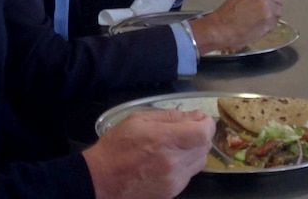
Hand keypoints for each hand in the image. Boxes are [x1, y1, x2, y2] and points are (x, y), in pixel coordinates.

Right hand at [83, 109, 213, 198]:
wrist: (101, 180)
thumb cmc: (117, 145)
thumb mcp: (139, 120)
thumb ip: (170, 116)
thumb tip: (195, 116)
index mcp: (165, 140)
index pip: (204, 133)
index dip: (206, 123)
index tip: (199, 119)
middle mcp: (174, 162)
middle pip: (205, 146)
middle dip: (200, 135)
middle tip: (185, 130)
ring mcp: (174, 180)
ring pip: (200, 162)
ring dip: (194, 150)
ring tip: (175, 146)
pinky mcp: (172, 192)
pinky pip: (189, 174)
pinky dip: (185, 165)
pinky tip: (168, 161)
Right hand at [189, 0, 282, 53]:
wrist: (220, 28)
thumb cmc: (226, 14)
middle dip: (274, 6)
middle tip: (264, 13)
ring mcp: (266, 6)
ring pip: (279, 11)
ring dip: (272, 18)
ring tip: (259, 22)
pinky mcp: (268, 19)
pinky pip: (275, 23)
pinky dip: (269, 27)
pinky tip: (257, 28)